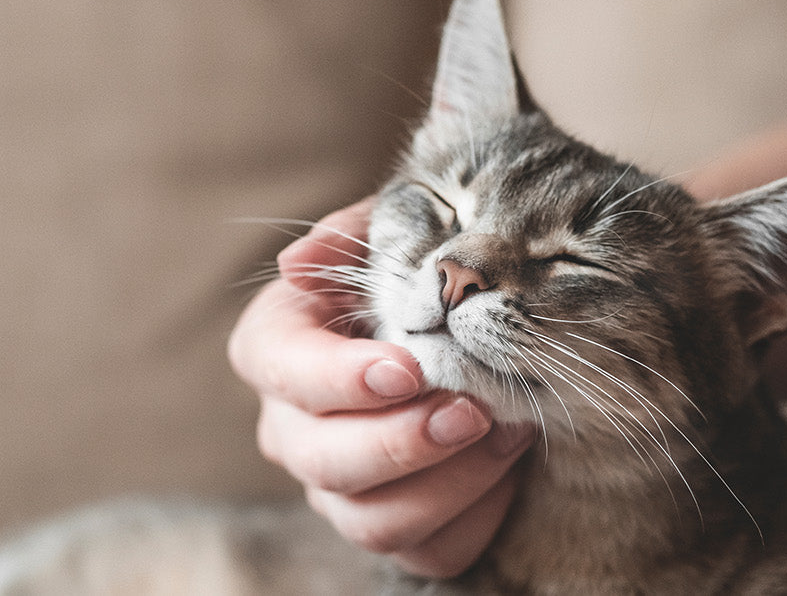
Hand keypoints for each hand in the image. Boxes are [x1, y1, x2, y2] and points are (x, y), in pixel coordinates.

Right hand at [228, 197, 535, 577]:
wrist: (474, 327)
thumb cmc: (416, 274)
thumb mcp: (389, 234)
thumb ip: (350, 234)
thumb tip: (296, 263)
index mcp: (276, 347)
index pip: (278, 370)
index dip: (336, 377)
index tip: (406, 368)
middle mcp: (291, 428)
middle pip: (320, 460)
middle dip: (401, 441)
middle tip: (471, 411)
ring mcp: (336, 489)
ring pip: (371, 521)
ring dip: (447, 483)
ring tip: (507, 432)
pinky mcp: (392, 529)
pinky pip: (427, 552)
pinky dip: (475, 516)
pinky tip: (511, 467)